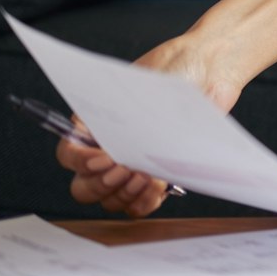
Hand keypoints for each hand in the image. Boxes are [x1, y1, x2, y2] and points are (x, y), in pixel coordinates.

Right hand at [56, 34, 244, 218]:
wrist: (208, 70)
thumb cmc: (174, 70)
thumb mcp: (145, 84)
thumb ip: (130, 114)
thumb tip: (128, 140)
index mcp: (94, 125)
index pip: (69, 154)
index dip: (80, 161)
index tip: (103, 158)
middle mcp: (108, 150)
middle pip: (84, 186)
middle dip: (102, 183)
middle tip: (125, 168)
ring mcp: (131, 167)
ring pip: (110, 200)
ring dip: (124, 193)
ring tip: (146, 174)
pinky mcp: (156, 178)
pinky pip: (138, 205)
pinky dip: (144, 201)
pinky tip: (157, 185)